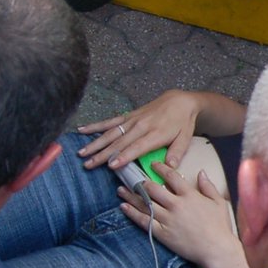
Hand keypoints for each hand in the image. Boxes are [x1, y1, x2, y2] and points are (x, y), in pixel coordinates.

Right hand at [78, 90, 205, 171]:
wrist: (180, 101)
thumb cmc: (182, 123)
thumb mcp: (185, 138)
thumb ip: (177, 152)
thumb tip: (169, 166)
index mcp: (155, 133)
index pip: (137, 147)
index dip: (124, 156)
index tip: (111, 165)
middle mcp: (141, 126)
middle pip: (119, 142)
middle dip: (103, 154)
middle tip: (88, 164)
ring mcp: (132, 120)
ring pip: (110, 132)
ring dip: (95, 143)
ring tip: (81, 152)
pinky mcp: (128, 116)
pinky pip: (110, 121)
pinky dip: (96, 125)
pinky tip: (82, 130)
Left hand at [119, 167, 245, 267]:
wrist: (217, 250)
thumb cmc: (220, 227)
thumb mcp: (219, 202)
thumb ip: (208, 186)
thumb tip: (201, 172)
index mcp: (190, 195)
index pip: (171, 177)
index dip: (160, 168)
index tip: (153, 164)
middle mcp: (176, 204)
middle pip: (153, 188)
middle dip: (141, 181)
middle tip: (132, 177)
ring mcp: (168, 219)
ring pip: (145, 203)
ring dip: (131, 195)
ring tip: (121, 190)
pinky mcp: (162, 233)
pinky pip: (144, 221)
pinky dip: (132, 213)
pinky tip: (124, 207)